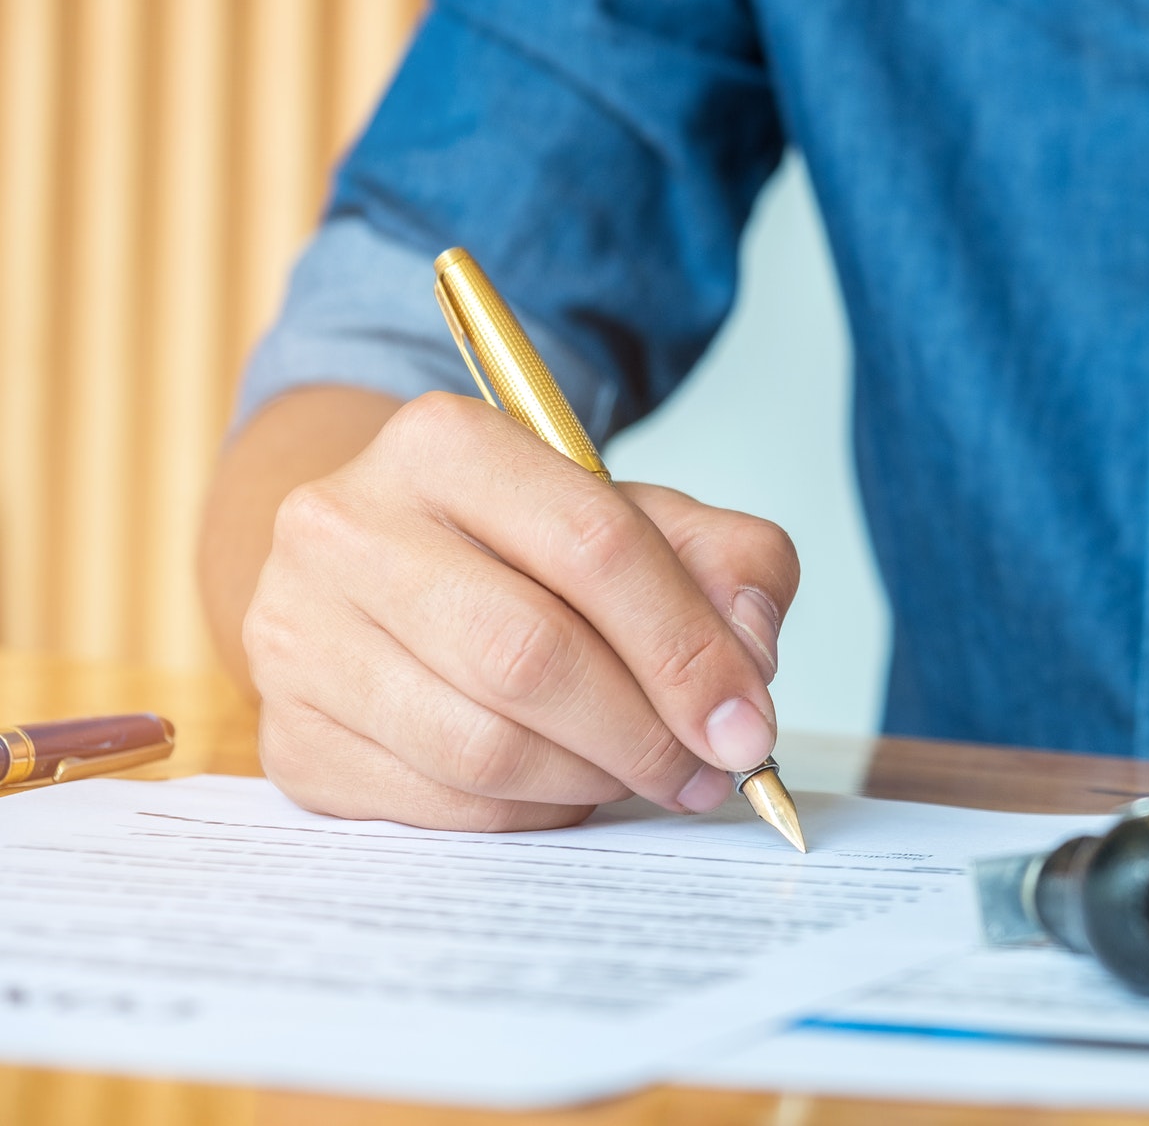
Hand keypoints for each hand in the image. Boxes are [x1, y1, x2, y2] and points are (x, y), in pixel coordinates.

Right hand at [243, 392, 798, 831]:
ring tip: (639, 774)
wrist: (379, 568)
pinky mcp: (289, 736)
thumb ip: (726, 563)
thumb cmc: (523, 547)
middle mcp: (345, 526)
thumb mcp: (638, 517)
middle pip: (528, 654)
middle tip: (705, 769)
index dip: (687, 649)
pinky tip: (562, 787)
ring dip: (591, 779)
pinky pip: (438, 806)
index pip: (594, 547)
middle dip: (643, 732)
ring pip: (481, 745)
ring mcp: (299, 635)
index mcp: (446, 443)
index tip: (747, 723)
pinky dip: (528, 814)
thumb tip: (749, 656)